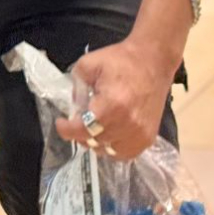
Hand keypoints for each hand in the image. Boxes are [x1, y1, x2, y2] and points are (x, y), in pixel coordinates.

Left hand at [54, 38, 177, 161]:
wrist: (153, 61)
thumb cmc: (120, 60)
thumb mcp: (87, 65)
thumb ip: (76, 89)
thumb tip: (75, 109)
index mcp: (112, 105)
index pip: (83, 130)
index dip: (67, 130)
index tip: (61, 122)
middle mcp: (128, 124)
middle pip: (95, 141)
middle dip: (80, 132)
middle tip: (78, 120)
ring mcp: (140, 134)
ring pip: (108, 151)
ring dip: (96, 141)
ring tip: (92, 127)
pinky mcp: (149, 137)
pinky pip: (126, 154)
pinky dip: (113, 148)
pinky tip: (108, 134)